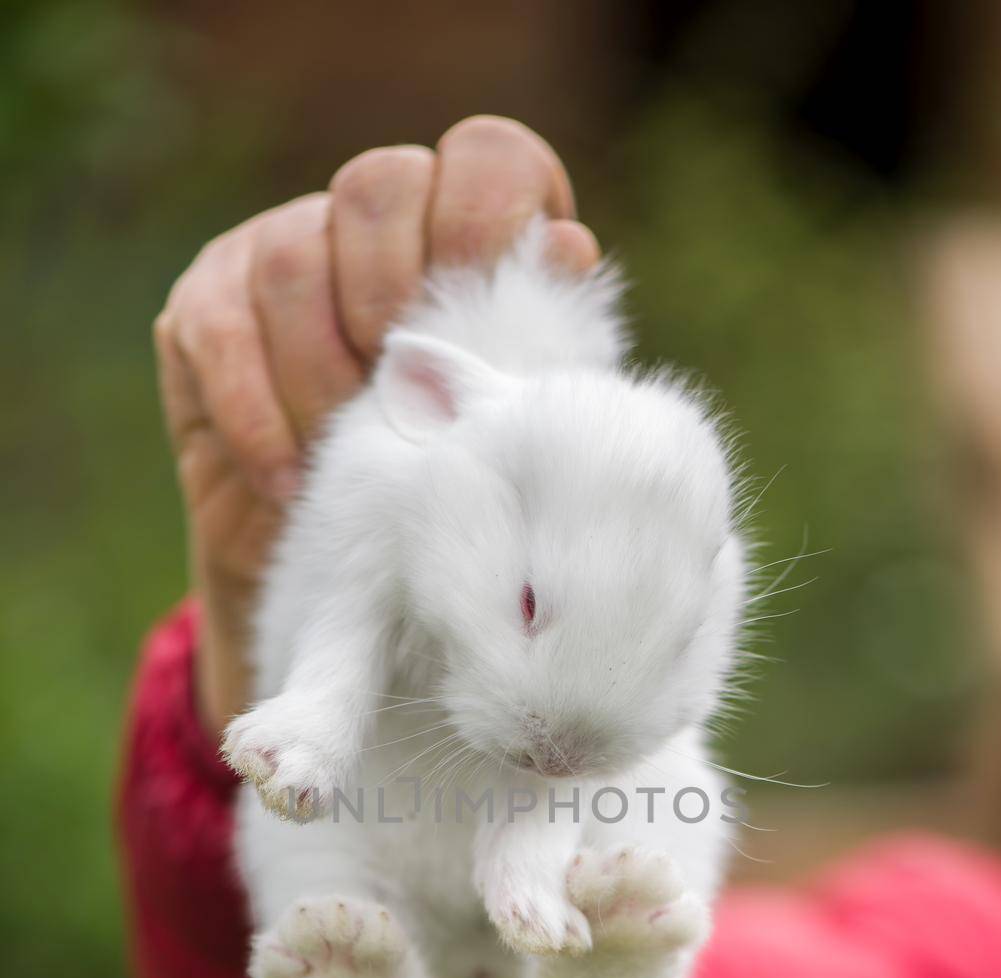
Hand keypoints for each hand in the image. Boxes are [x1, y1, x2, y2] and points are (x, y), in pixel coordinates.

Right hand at [153, 115, 599, 734]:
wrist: (346, 566)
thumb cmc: (448, 484)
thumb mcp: (505, 426)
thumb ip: (533, 340)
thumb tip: (564, 249)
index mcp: (467, 223)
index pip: (485, 157)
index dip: (484, 218)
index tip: (481, 315)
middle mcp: (372, 214)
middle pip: (376, 186)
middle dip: (391, 301)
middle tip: (403, 402)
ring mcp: (276, 246)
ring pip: (291, 261)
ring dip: (323, 379)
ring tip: (343, 461)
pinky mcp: (204, 304)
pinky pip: (221, 334)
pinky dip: (259, 416)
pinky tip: (292, 480)